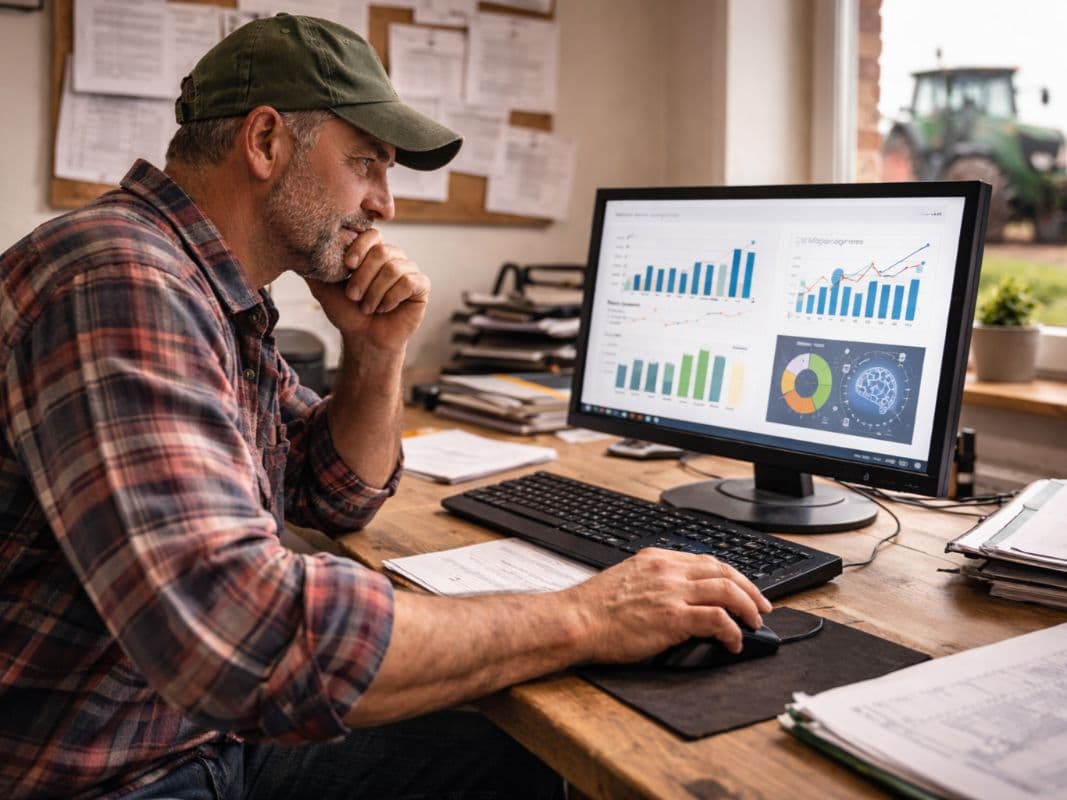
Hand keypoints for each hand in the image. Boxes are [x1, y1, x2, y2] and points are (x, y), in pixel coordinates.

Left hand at [306, 229, 429, 353]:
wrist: (364, 339)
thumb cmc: (347, 313)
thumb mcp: (324, 287)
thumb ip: (313, 267)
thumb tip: (294, 249)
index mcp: (373, 252)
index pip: (371, 234)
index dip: (359, 247)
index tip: (348, 265)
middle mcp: (393, 257)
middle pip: (382, 252)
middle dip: (363, 278)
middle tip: (354, 297)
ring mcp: (409, 270)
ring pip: (394, 269)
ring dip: (375, 293)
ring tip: (368, 308)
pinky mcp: (421, 286)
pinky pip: (408, 282)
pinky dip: (392, 298)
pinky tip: (385, 309)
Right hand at [563, 548, 772, 663]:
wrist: (575, 621)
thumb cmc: (593, 609)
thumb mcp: (627, 581)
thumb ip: (654, 583)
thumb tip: (677, 600)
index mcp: (656, 559)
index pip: (706, 561)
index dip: (731, 576)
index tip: (742, 588)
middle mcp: (668, 570)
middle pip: (724, 571)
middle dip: (750, 589)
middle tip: (761, 607)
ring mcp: (672, 592)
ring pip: (728, 591)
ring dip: (748, 608)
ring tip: (754, 623)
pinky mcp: (673, 617)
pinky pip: (717, 619)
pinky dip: (732, 630)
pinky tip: (733, 641)